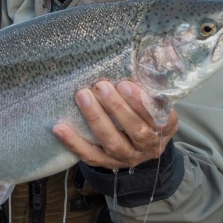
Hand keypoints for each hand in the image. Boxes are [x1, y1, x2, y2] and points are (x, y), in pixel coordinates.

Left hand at [52, 81, 177, 169]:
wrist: (140, 146)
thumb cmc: (145, 114)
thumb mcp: (155, 103)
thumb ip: (148, 87)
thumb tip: (133, 59)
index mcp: (163, 129)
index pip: (158, 118)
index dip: (142, 103)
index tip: (125, 84)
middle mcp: (148, 146)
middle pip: (135, 130)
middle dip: (116, 107)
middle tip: (100, 86)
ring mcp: (127, 157)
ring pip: (112, 142)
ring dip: (96, 118)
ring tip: (83, 96)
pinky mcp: (107, 163)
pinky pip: (90, 156)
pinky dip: (74, 143)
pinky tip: (59, 128)